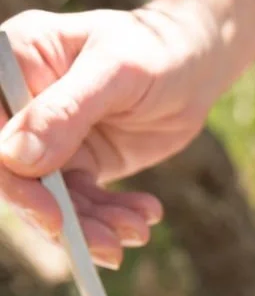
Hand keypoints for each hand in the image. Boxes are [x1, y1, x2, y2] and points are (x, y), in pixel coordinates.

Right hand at [0, 2, 220, 267]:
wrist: (194, 64)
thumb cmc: (154, 50)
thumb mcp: (113, 72)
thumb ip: (64, 112)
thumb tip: (15, 157)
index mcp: (16, 62)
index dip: (12, 179)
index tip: (52, 215)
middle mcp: (24, 104)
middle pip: (18, 175)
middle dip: (61, 218)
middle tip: (107, 245)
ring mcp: (49, 138)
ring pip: (53, 199)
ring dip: (94, 226)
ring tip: (138, 230)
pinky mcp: (77, 164)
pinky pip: (83, 205)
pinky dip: (113, 219)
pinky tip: (146, 215)